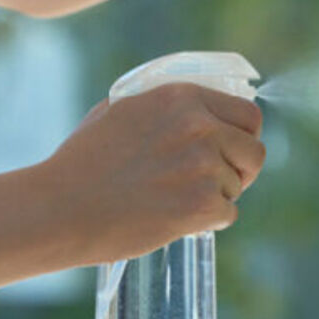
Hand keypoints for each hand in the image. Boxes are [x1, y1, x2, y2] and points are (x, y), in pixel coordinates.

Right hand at [37, 82, 265, 264]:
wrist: (63, 206)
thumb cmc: (85, 161)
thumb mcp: (122, 110)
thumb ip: (166, 107)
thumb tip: (198, 111)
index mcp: (182, 97)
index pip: (248, 114)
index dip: (243, 135)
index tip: (232, 150)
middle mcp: (199, 126)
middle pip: (255, 152)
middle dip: (241, 170)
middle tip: (217, 183)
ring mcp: (203, 167)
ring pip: (237, 188)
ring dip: (215, 198)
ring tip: (173, 200)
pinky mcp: (201, 205)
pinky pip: (226, 215)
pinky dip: (205, 222)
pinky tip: (174, 218)